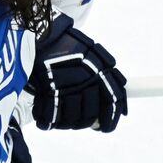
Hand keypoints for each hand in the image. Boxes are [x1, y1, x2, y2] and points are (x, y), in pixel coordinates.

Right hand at [27, 15, 127, 131]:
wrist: (40, 34)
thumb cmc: (66, 45)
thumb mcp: (93, 55)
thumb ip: (108, 78)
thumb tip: (122, 108)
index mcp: (102, 70)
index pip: (113, 101)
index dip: (110, 119)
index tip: (104, 128)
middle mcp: (88, 79)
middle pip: (90, 113)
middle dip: (84, 122)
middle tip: (77, 123)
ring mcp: (68, 85)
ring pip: (72, 117)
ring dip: (66, 123)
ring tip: (58, 119)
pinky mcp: (49, 89)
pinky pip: (52, 115)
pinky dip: (48, 121)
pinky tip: (44, 120)